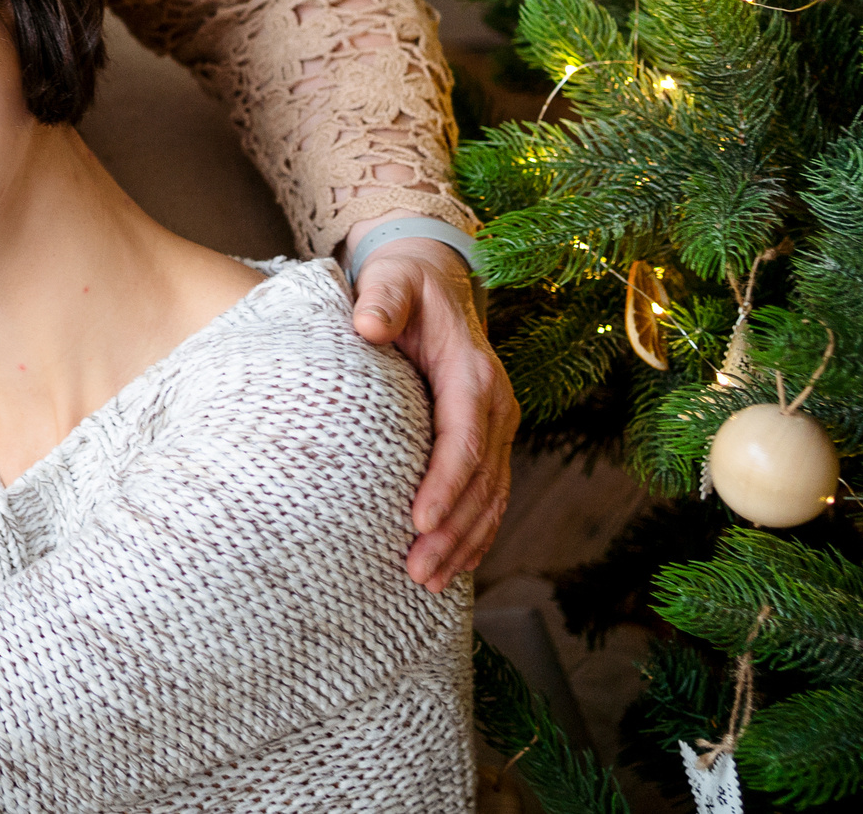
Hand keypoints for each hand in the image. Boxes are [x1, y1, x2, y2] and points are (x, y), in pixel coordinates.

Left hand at [348, 234, 515, 590]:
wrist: (436, 280)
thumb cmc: (407, 285)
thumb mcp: (393, 280)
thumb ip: (383, 300)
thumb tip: (366, 324)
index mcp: (472, 373)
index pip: (462, 438)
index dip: (445, 483)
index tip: (419, 522)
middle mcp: (495, 404)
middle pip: (481, 479)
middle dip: (454, 531)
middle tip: (419, 573)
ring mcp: (495, 426)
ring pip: (490, 496)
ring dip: (465, 543)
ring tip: (430, 583)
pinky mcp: (486, 440)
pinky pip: (488, 493)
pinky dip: (475, 532)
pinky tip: (455, 566)